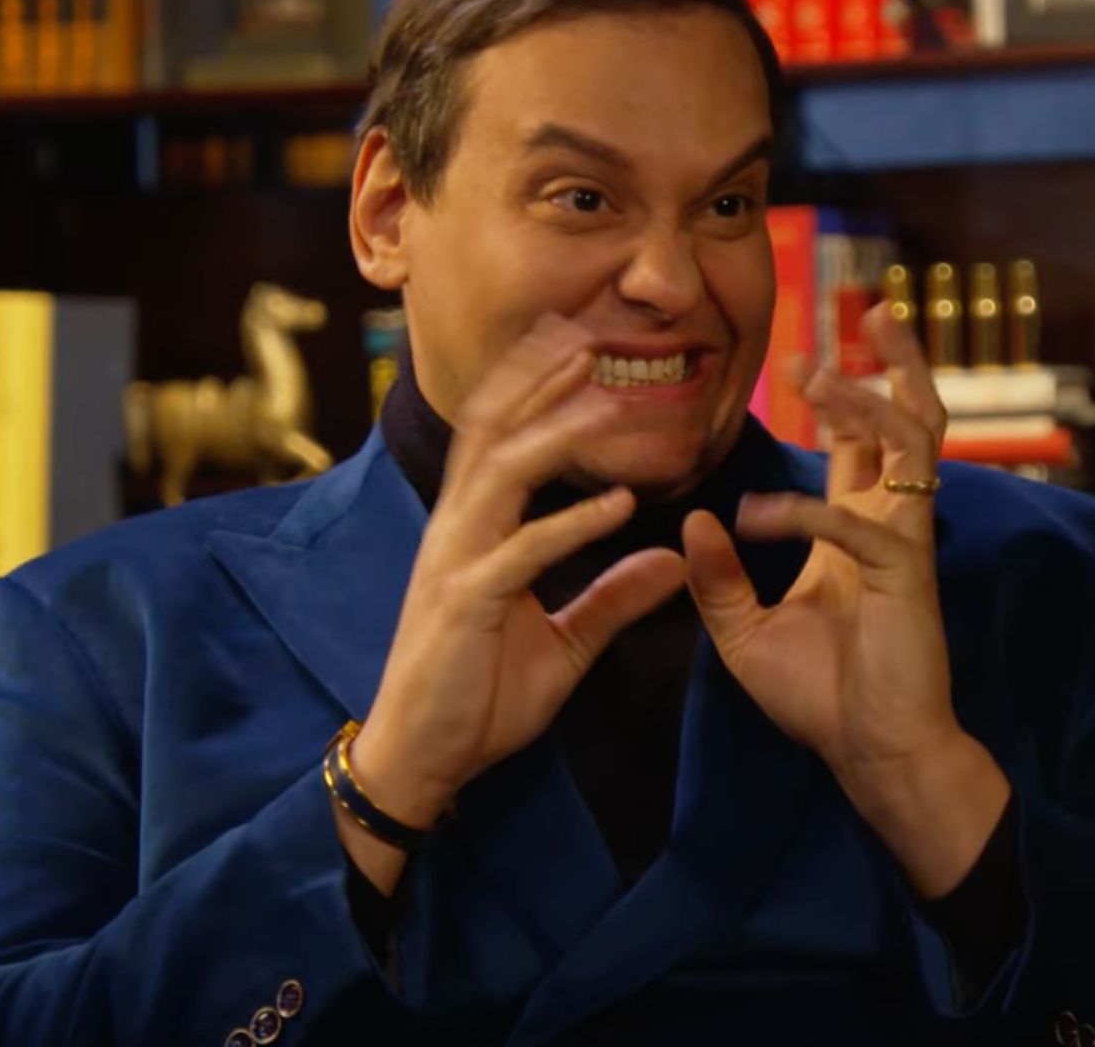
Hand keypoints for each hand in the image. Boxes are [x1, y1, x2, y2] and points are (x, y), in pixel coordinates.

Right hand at [342, 314, 687, 889]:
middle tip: (589, 335)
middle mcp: (457, 531)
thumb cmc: (478, 699)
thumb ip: (613, 597)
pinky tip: (619, 505)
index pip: (497, 436)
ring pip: (503, 473)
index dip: (533, 385)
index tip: (577, 345)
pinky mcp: (464, 604)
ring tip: (612, 403)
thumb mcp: (563, 642)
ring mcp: (457, 563)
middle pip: (493, 431)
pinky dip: (571, 523)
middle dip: (539, 379)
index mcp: (472, 531)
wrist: (423, 760)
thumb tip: (671, 558)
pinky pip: (522, 551)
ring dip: (558, 432)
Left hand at [682, 303, 1007, 894]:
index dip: (840, 394)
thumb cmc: (821, 695)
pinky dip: (805, 514)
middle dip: (895, 364)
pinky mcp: (906, 575)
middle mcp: (888, 523)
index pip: (862, 443)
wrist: (870, 753)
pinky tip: (754, 519)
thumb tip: (696, 517)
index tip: (806, 350)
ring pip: (910, 445)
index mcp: (856, 529)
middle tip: (870, 314)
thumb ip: (719, 576)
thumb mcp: (746, 631)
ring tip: (818, 376)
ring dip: (866, 404)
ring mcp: (903, 543)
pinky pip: (860, 525)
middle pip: (911, 420)